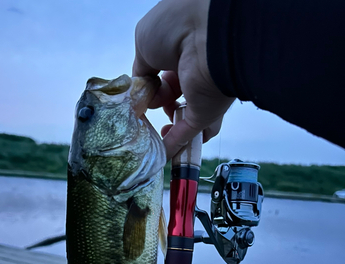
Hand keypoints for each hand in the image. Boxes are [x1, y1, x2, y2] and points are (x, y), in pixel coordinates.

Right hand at [133, 0, 234, 159]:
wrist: (207, 33)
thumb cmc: (175, 27)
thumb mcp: (144, 44)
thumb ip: (140, 70)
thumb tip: (140, 91)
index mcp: (177, 51)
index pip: (161, 75)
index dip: (148, 87)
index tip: (136, 97)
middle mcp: (191, 72)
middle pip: (172, 97)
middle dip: (157, 105)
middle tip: (143, 109)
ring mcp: (201, 95)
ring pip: (182, 117)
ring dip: (166, 128)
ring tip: (150, 133)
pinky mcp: (207, 113)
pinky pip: (188, 133)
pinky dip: (174, 145)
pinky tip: (162, 155)